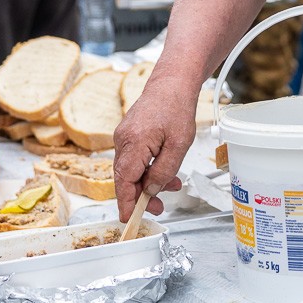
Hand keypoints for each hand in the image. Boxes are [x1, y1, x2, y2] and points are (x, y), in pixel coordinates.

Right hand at [111, 77, 192, 220]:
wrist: (171, 83)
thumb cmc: (176, 108)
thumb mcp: (179, 145)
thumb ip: (164, 170)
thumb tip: (151, 190)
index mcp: (134, 143)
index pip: (124, 182)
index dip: (127, 203)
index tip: (130, 219)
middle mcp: (123, 140)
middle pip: (125, 178)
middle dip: (141, 196)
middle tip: (158, 206)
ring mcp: (123, 137)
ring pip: (130, 170)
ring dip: (147, 181)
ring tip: (171, 185)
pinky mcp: (128, 135)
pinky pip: (133, 159)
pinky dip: (146, 168)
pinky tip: (164, 170)